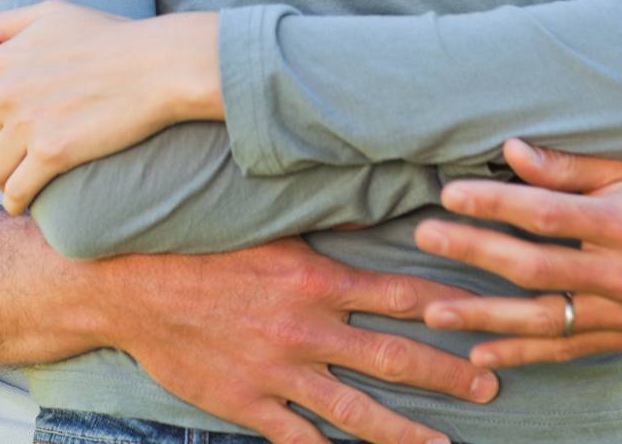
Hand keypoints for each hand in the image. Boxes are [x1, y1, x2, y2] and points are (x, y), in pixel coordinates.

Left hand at [0, 1, 219, 213]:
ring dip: (6, 180)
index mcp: (2, 60)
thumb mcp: (51, 13)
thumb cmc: (109, 37)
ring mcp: (28, 123)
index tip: (14, 129)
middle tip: (25, 156)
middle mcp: (6, 91)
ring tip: (26, 179)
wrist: (157, 65)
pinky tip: (29, 201)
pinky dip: (18, 202)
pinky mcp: (52, 153)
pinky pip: (16, 192)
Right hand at [95, 235, 498, 443]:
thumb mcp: (263, 221)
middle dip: (446, 372)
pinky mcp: (249, 406)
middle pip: (392, 356)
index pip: (396, 292)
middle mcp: (305, 330)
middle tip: (491, 383)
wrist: (130, 286)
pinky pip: (302, 442)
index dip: (444, 304)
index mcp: (313, 279)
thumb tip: (372, 201)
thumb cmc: (197, 245)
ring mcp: (279, 374)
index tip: (483, 310)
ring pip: (357, 412)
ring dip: (407, 432)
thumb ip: (321, 220)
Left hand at [414, 136, 621, 367]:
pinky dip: (522, 354)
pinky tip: (480, 354)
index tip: (449, 194)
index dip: (495, 204)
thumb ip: (566, 165)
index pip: (547, 214)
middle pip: (537, 267)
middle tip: (422, 237)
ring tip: (433, 311)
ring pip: (544, 320)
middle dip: (474, 252)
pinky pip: (566, 350)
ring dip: (484, 317)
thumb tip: (508, 151)